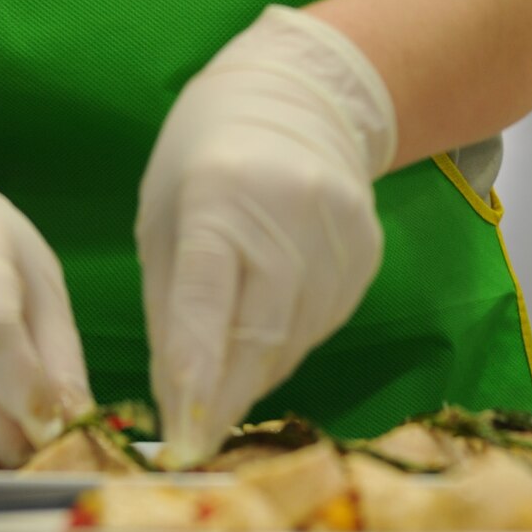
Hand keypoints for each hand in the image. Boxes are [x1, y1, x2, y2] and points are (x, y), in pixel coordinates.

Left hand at [136, 5, 397, 464]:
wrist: (299, 93)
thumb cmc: (205, 153)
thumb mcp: (163, 215)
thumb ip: (169, 306)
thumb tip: (175, 401)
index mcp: (220, 193)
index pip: (205, 300)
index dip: (195, 376)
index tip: (183, 438)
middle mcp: (288, 212)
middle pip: (259, 335)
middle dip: (225, 398)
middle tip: (197, 438)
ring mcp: (338, 233)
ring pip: (293, 340)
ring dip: (254, 372)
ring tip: (224, 373)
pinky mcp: (367, 252)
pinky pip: (321, 323)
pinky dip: (287, 343)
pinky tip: (266, 326)